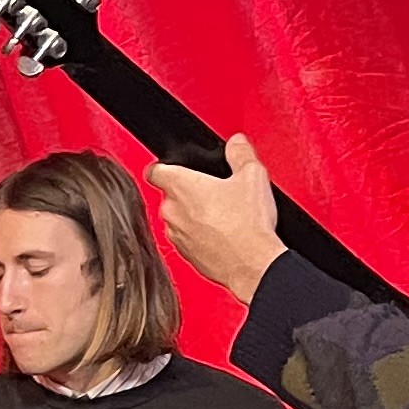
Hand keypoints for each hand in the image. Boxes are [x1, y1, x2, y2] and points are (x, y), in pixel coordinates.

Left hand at [149, 133, 285, 301]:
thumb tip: (236, 143)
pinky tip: (223, 234)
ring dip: (194, 215)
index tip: (174, 166)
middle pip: (171, 195)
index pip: (156, 170)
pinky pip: (188, 239)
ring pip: (179, 218)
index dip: (165, 165)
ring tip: (223, 215)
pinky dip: (200, 235)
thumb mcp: (252, 176)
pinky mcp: (186, 255)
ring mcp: (176, 236)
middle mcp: (172, 212)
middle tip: (215, 191)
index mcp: (181, 186)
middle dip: (190, 192)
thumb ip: (240, 153)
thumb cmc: (247, 225)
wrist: (253, 264)